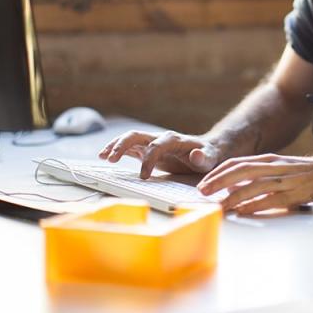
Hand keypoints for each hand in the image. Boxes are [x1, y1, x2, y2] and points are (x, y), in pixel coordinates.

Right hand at [98, 130, 222, 178]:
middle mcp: (160, 138)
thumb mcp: (210, 159)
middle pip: (137, 135)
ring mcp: (151, 143)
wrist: (206, 151)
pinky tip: (104, 156)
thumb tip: (196, 154)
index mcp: (174, 140)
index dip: (149, 159)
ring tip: (101, 156)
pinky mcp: (146, 150)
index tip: (144, 176)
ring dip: (115, 146)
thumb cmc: (208, 156)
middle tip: (111, 159)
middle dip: (123, 145)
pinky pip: (128, 147)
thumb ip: (204, 158)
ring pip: (129, 139)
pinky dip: (115, 150)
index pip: (157, 146)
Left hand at [197, 154, 312, 214]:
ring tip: (219, 206)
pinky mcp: (294, 193)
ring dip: (233, 196)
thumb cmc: (304, 174)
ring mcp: (284, 179)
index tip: (204, 183)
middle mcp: (274, 166)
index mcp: (269, 159)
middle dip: (219, 181)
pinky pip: (270, 199)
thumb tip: (234, 187)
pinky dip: (254, 205)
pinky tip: (242, 211)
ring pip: (253, 185)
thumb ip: (259, 175)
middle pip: (240, 171)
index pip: (237, 162)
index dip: (218, 173)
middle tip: (203, 192)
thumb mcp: (279, 168)